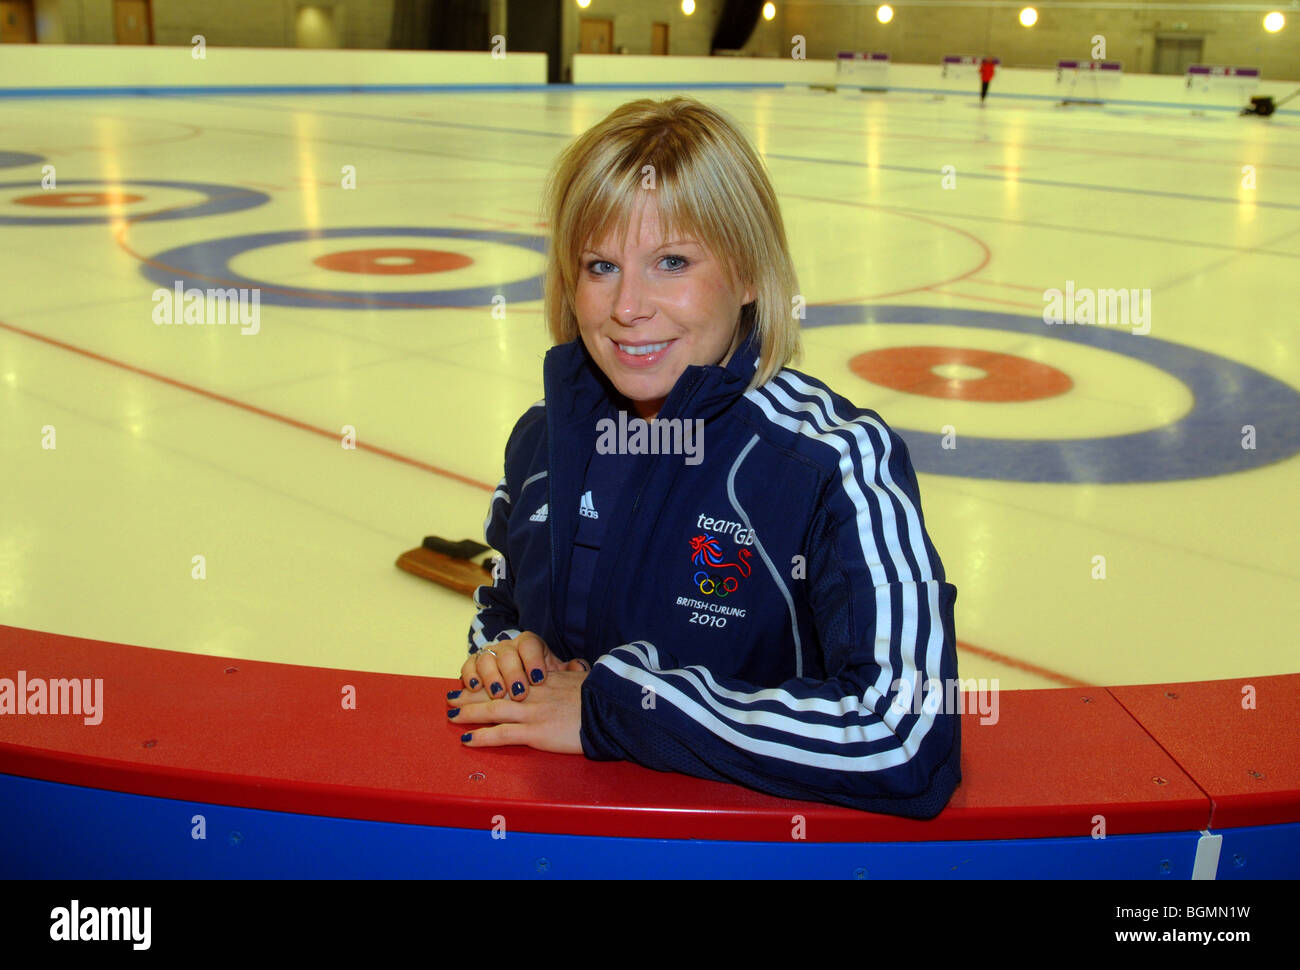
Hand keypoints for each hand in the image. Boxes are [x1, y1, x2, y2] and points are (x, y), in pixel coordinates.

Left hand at [446, 669, 589, 753]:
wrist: (610, 709)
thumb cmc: (601, 696)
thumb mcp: (582, 679)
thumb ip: (571, 676)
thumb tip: (574, 669)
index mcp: (544, 681)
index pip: (510, 678)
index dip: (489, 680)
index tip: (474, 680)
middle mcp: (533, 693)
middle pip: (495, 692)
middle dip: (470, 694)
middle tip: (451, 696)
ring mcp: (532, 712)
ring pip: (491, 711)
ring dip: (468, 713)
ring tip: (451, 716)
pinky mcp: (535, 732)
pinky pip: (501, 735)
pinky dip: (481, 737)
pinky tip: (466, 740)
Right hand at [461, 631, 585, 699]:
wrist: (521, 678)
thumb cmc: (540, 679)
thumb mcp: (556, 674)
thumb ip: (568, 671)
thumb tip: (579, 666)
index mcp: (529, 643)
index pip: (530, 645)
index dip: (533, 661)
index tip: (538, 679)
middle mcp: (507, 646)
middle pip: (507, 653)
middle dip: (512, 674)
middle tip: (519, 694)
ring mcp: (489, 654)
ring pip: (486, 659)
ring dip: (491, 677)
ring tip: (498, 694)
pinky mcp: (473, 665)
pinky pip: (468, 666)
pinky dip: (470, 676)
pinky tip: (474, 688)